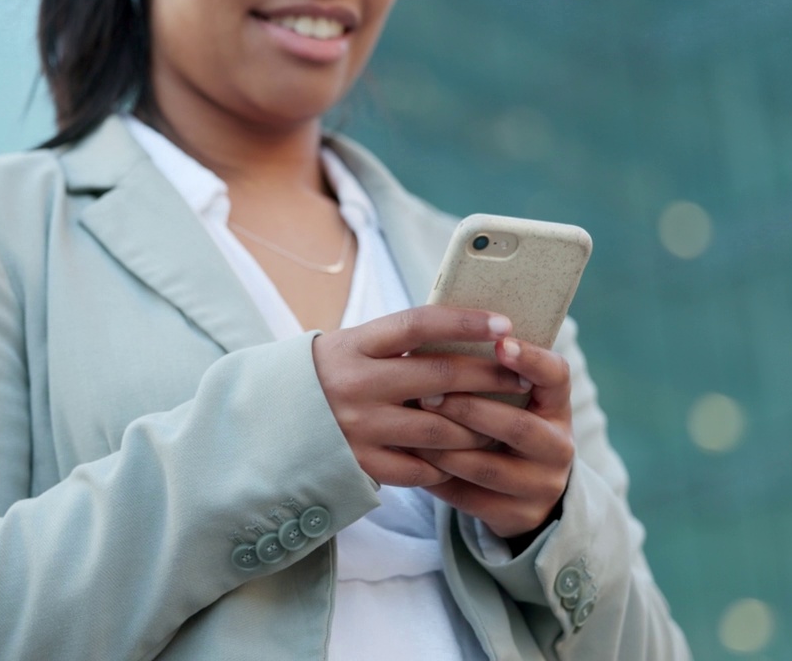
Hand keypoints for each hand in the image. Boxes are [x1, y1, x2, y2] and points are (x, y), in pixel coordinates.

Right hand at [312, 306, 530, 487]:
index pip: (418, 325)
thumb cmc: (330, 375)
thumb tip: (470, 332)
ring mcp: (357, 427)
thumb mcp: (354, 347)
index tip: (504, 323)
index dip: (465, 322)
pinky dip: (446, 462)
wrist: (271, 421)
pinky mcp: (359, 463)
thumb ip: (400, 343)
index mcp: (355, 345)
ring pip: (439, 429)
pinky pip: (420, 468)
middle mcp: (355, 384)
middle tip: (519, 377)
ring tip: (498, 423)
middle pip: (439, 377)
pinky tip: (460, 455)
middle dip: (489, 376)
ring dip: (476, 427)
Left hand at [415, 337, 574, 539]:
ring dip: (444, 446)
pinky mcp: (516, 516)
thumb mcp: (509, 398)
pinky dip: (435, 477)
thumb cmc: (501, 424)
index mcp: (557, 406)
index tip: (502, 341)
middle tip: (427, 394)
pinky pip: (468, 498)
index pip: (556, 376)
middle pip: (517, 426)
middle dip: (469, 408)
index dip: (531, 359)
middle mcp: (558, 446)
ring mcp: (541, 485)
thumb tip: (436, 332)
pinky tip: (410, 460)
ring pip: (487, 467)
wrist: (524, 492)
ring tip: (410, 428)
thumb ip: (487, 372)